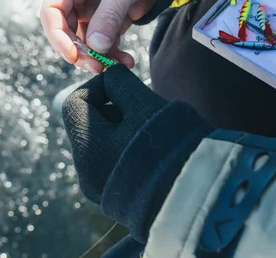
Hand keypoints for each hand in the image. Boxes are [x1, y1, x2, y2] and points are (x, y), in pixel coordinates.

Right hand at [40, 0, 155, 72]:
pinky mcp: (106, 19)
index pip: (51, 12)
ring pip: (86, 41)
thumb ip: (109, 15)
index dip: (58, 37)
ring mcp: (89, 9)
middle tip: (98, 66)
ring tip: (118, 66)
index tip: (73, 56)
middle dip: (82, 52)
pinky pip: (104, 42)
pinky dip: (113, 54)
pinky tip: (126, 61)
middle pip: (66, 32)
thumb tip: (96, 47)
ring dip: (100, 57)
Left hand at [62, 65, 167, 203]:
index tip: (125, 84)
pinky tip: (153, 151)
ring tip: (152, 131)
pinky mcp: (116, 200)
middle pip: (90, 124)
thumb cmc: (170, 144)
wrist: (199, 195)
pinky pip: (113, 164)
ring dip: (123, 129)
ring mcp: (100, 190)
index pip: (75, 103)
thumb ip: (121, 83)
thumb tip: (110, 75)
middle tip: (145, 108)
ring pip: (103, 143)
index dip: (99, 86)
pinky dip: (127, 150)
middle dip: (115, 109)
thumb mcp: (144, 103)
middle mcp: (86, 172)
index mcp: (87, 147)